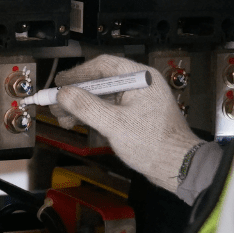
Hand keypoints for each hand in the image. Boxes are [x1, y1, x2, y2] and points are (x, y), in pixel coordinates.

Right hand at [53, 55, 204, 191]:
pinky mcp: (137, 115)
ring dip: (82, 106)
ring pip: (103, 96)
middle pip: (101, 81)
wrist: (178, 167)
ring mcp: (139, 99)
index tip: (59, 83)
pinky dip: (94, 115)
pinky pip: (111, 108)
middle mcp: (140, 84)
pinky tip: (78, 123)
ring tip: (62, 118)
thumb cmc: (152, 143)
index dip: (78, 73)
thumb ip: (87, 106)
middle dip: (77, 93)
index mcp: (140, 77)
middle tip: (56, 104)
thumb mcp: (114, 124)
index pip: (104, 65)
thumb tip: (63, 93)